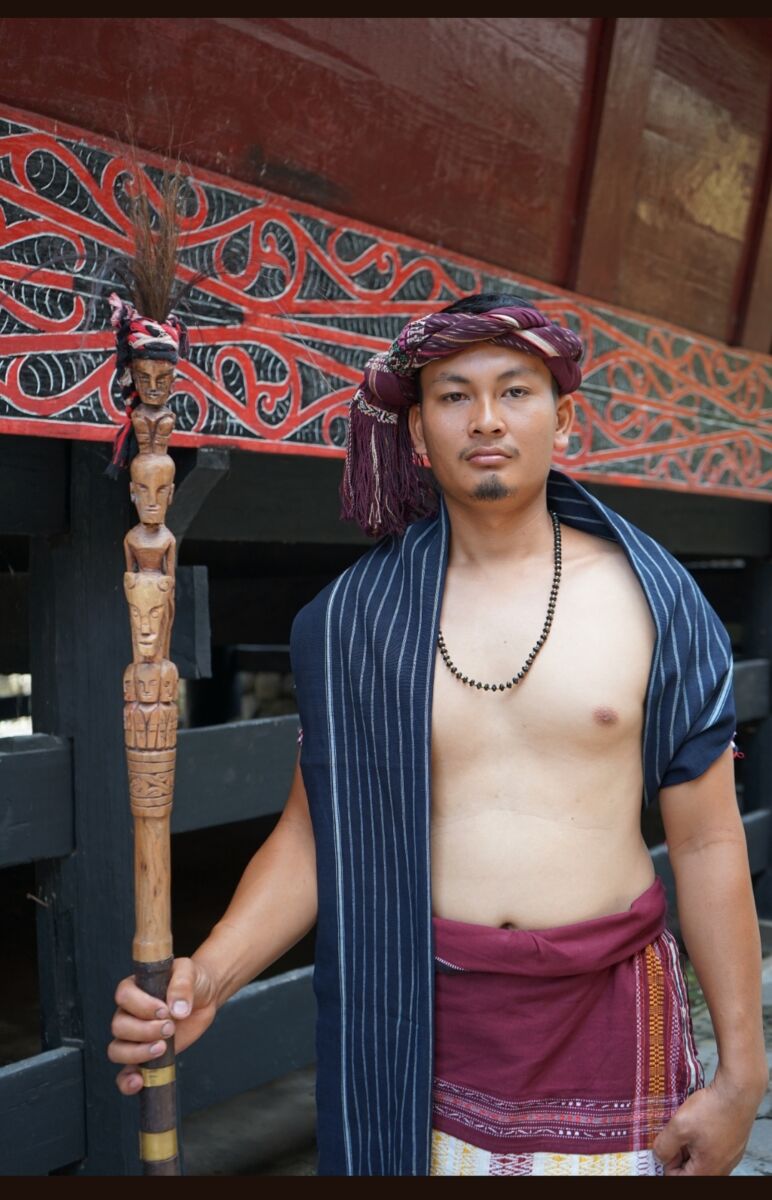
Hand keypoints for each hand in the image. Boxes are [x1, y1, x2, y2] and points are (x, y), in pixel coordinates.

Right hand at [108, 956, 217, 1094]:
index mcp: (136, 988)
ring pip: (117, 1049)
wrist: (204, 999)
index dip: (142, 1006)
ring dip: (137, 1053)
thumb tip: (177, 1010)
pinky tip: (139, 1082)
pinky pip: (124, 1073)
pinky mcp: (144, 1055)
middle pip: (119, 1026)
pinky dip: (127, 1081)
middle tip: (170, 1027)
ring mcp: (134, 1036)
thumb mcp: (189, 972)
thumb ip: (182, 985)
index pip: (124, 996)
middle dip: (145, 1030)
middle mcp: (129, 1012)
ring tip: (162, 1048)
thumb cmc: (193, 981)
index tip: (165, 1010)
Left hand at [653, 1068, 767, 1174]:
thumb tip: (659, 1156)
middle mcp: (721, 1169)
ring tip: (690, 1123)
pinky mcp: (733, 1145)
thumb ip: (664, 1146)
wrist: (738, 1092)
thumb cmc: (712, 1109)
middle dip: (680, 1151)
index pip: (677, 1177)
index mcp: (707, 1171)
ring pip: (701, 1158)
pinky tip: (703, 1121)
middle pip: (690, 1169)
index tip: (668, 1141)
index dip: (668, 1159)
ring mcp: (729, 1157)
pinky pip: (712, 1149)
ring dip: (691, 1143)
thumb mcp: (679, 1127)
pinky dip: (703, 1138)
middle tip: (678, 1129)